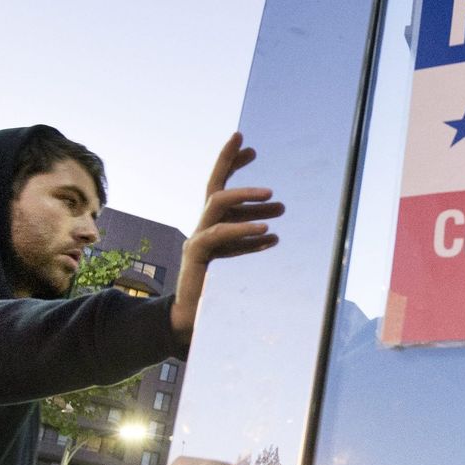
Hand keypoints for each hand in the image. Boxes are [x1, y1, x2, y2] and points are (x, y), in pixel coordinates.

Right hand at [171, 132, 284, 345]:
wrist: (189, 320)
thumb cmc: (217, 291)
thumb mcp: (239, 260)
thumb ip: (252, 242)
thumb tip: (274, 230)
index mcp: (214, 225)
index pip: (222, 187)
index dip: (233, 165)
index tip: (251, 149)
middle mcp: (203, 226)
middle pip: (214, 185)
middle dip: (228, 160)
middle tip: (249, 144)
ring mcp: (197, 238)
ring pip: (217, 204)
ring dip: (245, 196)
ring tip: (275, 196)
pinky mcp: (196, 255)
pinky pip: (218, 235)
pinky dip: (243, 230)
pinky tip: (267, 230)